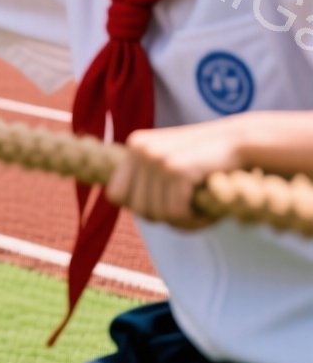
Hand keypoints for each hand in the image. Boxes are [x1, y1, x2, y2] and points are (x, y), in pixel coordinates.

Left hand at [107, 120, 245, 229]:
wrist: (246, 142)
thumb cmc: (210, 163)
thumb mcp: (171, 165)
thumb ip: (148, 182)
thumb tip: (125, 205)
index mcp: (135, 145)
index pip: (116, 195)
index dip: (142, 207)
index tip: (168, 203)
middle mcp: (140, 148)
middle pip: (137, 209)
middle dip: (166, 217)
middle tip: (191, 208)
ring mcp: (156, 157)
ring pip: (157, 214)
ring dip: (184, 220)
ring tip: (202, 205)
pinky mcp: (175, 168)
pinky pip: (176, 214)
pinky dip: (195, 219)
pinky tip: (208, 207)